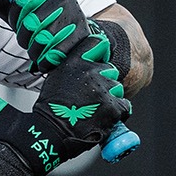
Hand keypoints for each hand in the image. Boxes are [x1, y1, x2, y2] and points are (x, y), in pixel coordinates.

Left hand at [0, 0, 101, 73]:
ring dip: (35, 50)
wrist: (78, 37)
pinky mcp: (81, 37)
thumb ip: (5, 5)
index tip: (20, 24)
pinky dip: (45, 61)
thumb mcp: (25, 14)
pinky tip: (47, 58)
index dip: (14, 18)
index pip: (20, 2)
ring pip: (40, 39)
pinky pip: (53, 54)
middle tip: (30, 40)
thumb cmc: (47, 24)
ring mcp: (75, 17)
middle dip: (24, 37)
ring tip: (40, 49)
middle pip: (29, 22)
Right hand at [0, 54, 130, 175]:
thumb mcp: (56, 78)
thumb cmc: (50, 109)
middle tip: (91, 96)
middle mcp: (90, 72)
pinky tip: (103, 118)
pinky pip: (124, 106)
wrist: (51, 132)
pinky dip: (117, 113)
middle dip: (104, 82)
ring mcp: (103, 89)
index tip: (98, 64)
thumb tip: (85, 64)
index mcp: (75, 62)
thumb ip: (72, 67)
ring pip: (117, 88)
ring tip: (94, 110)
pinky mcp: (113, 107)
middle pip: (110, 69)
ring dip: (110, 98)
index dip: (100, 54)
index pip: (97, 43)